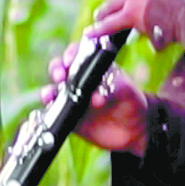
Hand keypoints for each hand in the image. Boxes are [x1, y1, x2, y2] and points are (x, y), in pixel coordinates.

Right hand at [44, 38, 147, 157]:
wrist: (135, 130)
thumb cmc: (132, 102)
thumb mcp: (127, 91)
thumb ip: (112, 90)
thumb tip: (95, 98)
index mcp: (93, 68)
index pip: (77, 55)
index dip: (70, 54)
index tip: (69, 60)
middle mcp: (79, 81)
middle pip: (60, 70)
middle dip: (56, 70)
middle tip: (60, 76)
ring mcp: (73, 100)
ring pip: (54, 92)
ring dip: (49, 92)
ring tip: (50, 96)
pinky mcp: (70, 119)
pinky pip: (55, 115)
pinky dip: (50, 113)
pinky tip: (51, 112)